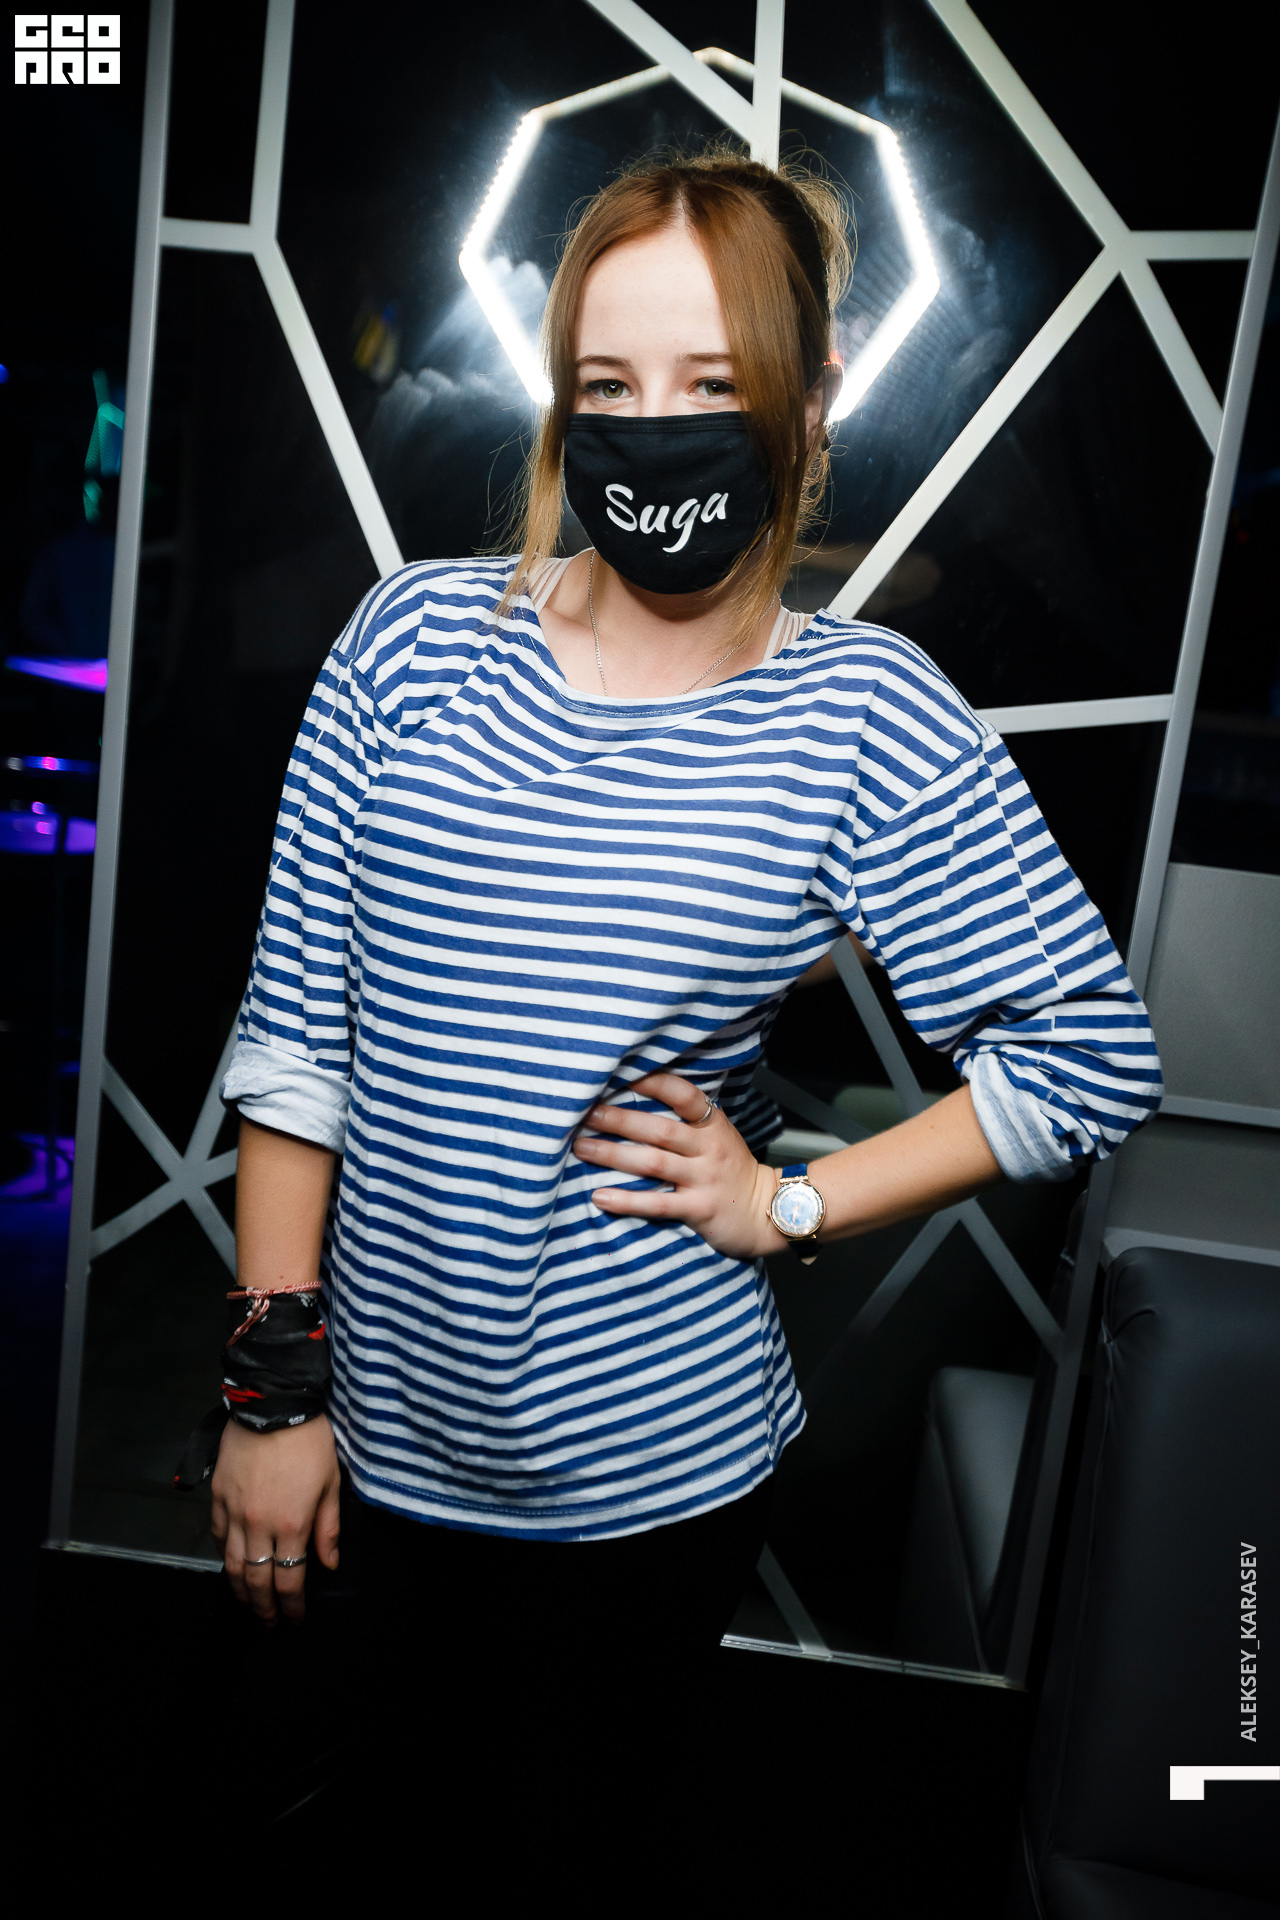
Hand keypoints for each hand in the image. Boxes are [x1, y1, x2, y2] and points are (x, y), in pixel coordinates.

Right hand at [211, 1414, 340, 1624]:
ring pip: (234, 1566)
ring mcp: (236, 1512)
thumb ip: (328, 1528)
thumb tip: (329, 1565)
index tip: (294, 1618)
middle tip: (269, 1622)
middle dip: (264, 1608)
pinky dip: (224, 1557)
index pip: (290, 1580)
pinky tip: (232, 1566)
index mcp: (293, 1524)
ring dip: (240, 1591)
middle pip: (258, 1581)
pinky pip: (218, 1538)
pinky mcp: (219, 1498)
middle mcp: (261, 1525)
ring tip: (248, 1604)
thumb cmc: (310, 1440)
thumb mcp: (331, 1482)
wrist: (274, 1405)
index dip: (292, 1605)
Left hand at [572, 1073, 783, 1260]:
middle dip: (619, 1119)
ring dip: (613, 1154)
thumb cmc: (730, 1169)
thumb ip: (686, 1119)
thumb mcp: (717, 1135)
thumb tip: (635, 1097)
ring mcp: (704, 1179)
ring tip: (582, 1147)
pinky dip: (627, 1200)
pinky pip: (658, 1203)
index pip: (683, 1095)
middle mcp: (708, 1148)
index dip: (653, 1082)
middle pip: (659, 1129)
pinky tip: (600, 1197)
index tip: (619, 1075)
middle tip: (586, 1113)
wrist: (766, 1211)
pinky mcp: (699, 1209)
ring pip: (653, 1162)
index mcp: (711, 1125)